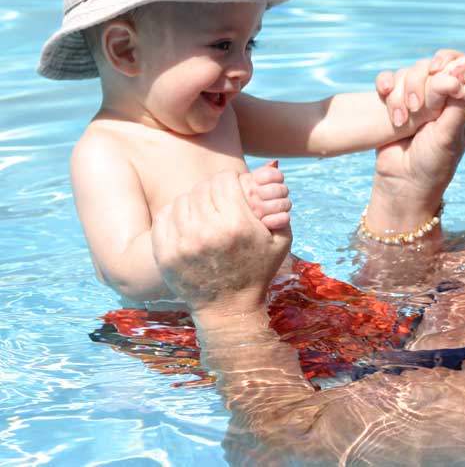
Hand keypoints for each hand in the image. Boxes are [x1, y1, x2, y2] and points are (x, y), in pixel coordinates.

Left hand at [152, 170, 291, 316]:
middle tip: (219, 198)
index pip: (225, 180)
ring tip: (204, 211)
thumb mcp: (281, 241)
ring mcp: (183, 243)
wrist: (229, 308)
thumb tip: (272, 173)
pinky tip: (188, 221)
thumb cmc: (258, 271)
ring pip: (183, 199)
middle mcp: (208, 232)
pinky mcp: (165, 253)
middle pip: (203, 187)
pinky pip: (165, 216)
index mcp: (237, 225)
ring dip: (194, 200)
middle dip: (213, 188)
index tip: (233, 186)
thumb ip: (280, 207)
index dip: (230, 179)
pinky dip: (175, 213)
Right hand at [366, 52, 464, 231]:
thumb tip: (461, 71)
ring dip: (401, 91)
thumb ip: (456, 104)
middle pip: (434, 66)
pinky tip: (383, 95)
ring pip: (410, 72)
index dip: (452, 61)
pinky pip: (389, 80)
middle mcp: (442, 97)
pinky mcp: (395, 102)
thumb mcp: (448, 136)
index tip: (438, 70)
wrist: (401, 182)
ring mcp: (418, 98)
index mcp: (464, 103)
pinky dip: (385, 85)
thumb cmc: (432, 164)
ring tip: (401, 120)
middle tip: (417, 107)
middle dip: (421, 81)